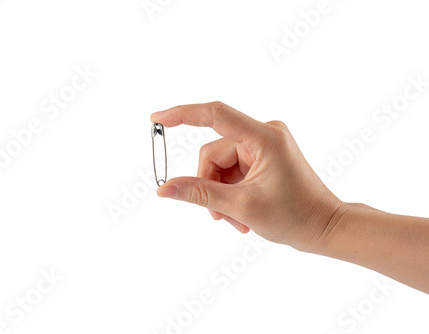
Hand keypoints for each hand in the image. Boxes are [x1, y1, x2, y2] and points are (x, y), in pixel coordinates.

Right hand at [150, 101, 343, 250]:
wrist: (325, 227)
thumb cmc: (295, 216)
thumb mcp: (242, 206)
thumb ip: (200, 194)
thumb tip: (166, 188)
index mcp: (264, 137)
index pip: (215, 115)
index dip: (183, 115)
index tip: (157, 119)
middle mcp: (264, 134)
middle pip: (214, 153)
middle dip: (211, 186)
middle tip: (220, 215)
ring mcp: (263, 145)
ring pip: (220, 165)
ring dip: (221, 194)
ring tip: (235, 219)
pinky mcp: (262, 156)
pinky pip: (231, 170)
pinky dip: (230, 192)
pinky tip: (240, 214)